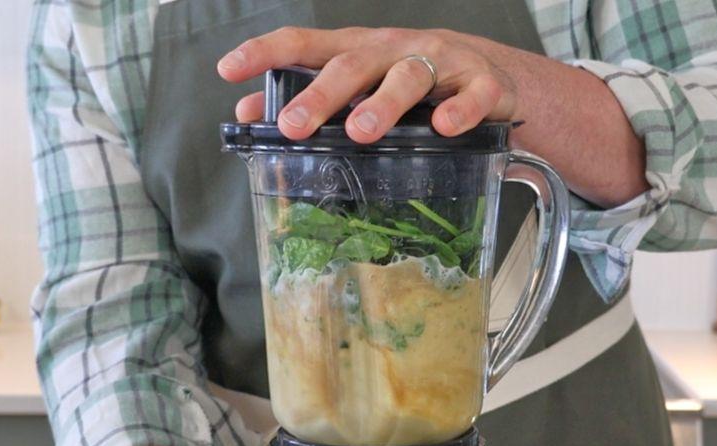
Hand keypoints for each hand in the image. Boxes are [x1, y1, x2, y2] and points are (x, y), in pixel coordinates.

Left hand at [218, 26, 521, 142]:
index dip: (265, 52)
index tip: (229, 68)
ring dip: (383, 103)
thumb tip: (248, 112)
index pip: (304, 44)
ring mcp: (440, 64)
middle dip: (321, 94)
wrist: (487, 77)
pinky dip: (459, 110)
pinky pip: (472, 94)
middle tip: (295, 126)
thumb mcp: (357, 85)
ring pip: (409, 76)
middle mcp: (394, 50)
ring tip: (360, 132)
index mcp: (358, 51)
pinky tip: (445, 127)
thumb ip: (304, 95)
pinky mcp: (481, 84)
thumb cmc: (408, 84)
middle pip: (353, 64)